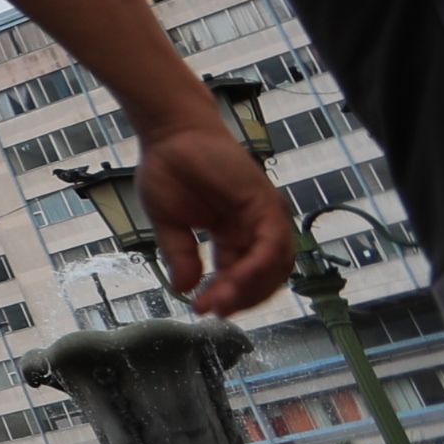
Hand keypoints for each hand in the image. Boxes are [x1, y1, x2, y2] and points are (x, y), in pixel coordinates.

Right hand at [134, 122, 292, 317]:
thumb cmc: (168, 168)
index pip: (239, 275)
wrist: (170, 133)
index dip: (223, 296)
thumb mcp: (168, 223)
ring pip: (275, 265)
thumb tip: (184, 289)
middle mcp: (255, 227)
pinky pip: (273, 243)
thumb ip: (180, 255)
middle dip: (240, 298)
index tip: (200, 310)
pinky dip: (259, 265)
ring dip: (251, 288)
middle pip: (264, 277)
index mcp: (234, 234)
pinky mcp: (266, 202)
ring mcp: (264, 215)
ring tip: (222, 299)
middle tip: (213, 310)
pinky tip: (235, 279)